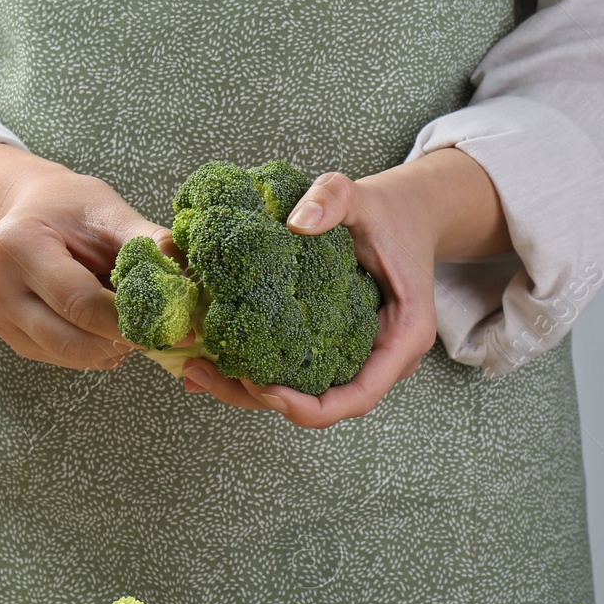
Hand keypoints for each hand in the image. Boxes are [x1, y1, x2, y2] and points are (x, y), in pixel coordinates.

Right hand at [0, 143, 171, 370]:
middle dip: (123, 341)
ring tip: (134, 326)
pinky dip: (91, 350)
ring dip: (110, 350)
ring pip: (65, 354)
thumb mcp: (108, 211)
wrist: (27, 210)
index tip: (172, 326)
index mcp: (18, 244)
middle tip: (159, 333)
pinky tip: (108, 329)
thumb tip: (186, 275)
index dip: (129, 321)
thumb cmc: (70, 208)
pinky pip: (56, 356)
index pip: (79, 301)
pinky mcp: (3, 331)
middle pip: (70, 338)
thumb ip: (146, 241)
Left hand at [187, 147, 509, 427]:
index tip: (261, 387)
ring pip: (305, 395)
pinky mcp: (335, 348)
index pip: (357, 398)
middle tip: (206, 374)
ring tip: (198, 368)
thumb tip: (297, 222)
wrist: (406, 215)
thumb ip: (334, 198)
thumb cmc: (389, 213)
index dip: (308, 406)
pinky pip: (298, 371)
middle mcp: (381, 359)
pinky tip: (213, 356)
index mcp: (401, 339)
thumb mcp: (363, 197)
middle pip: (322, 407)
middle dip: (262, 400)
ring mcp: (358, 358)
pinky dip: (258, 368)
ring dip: (250, 390)